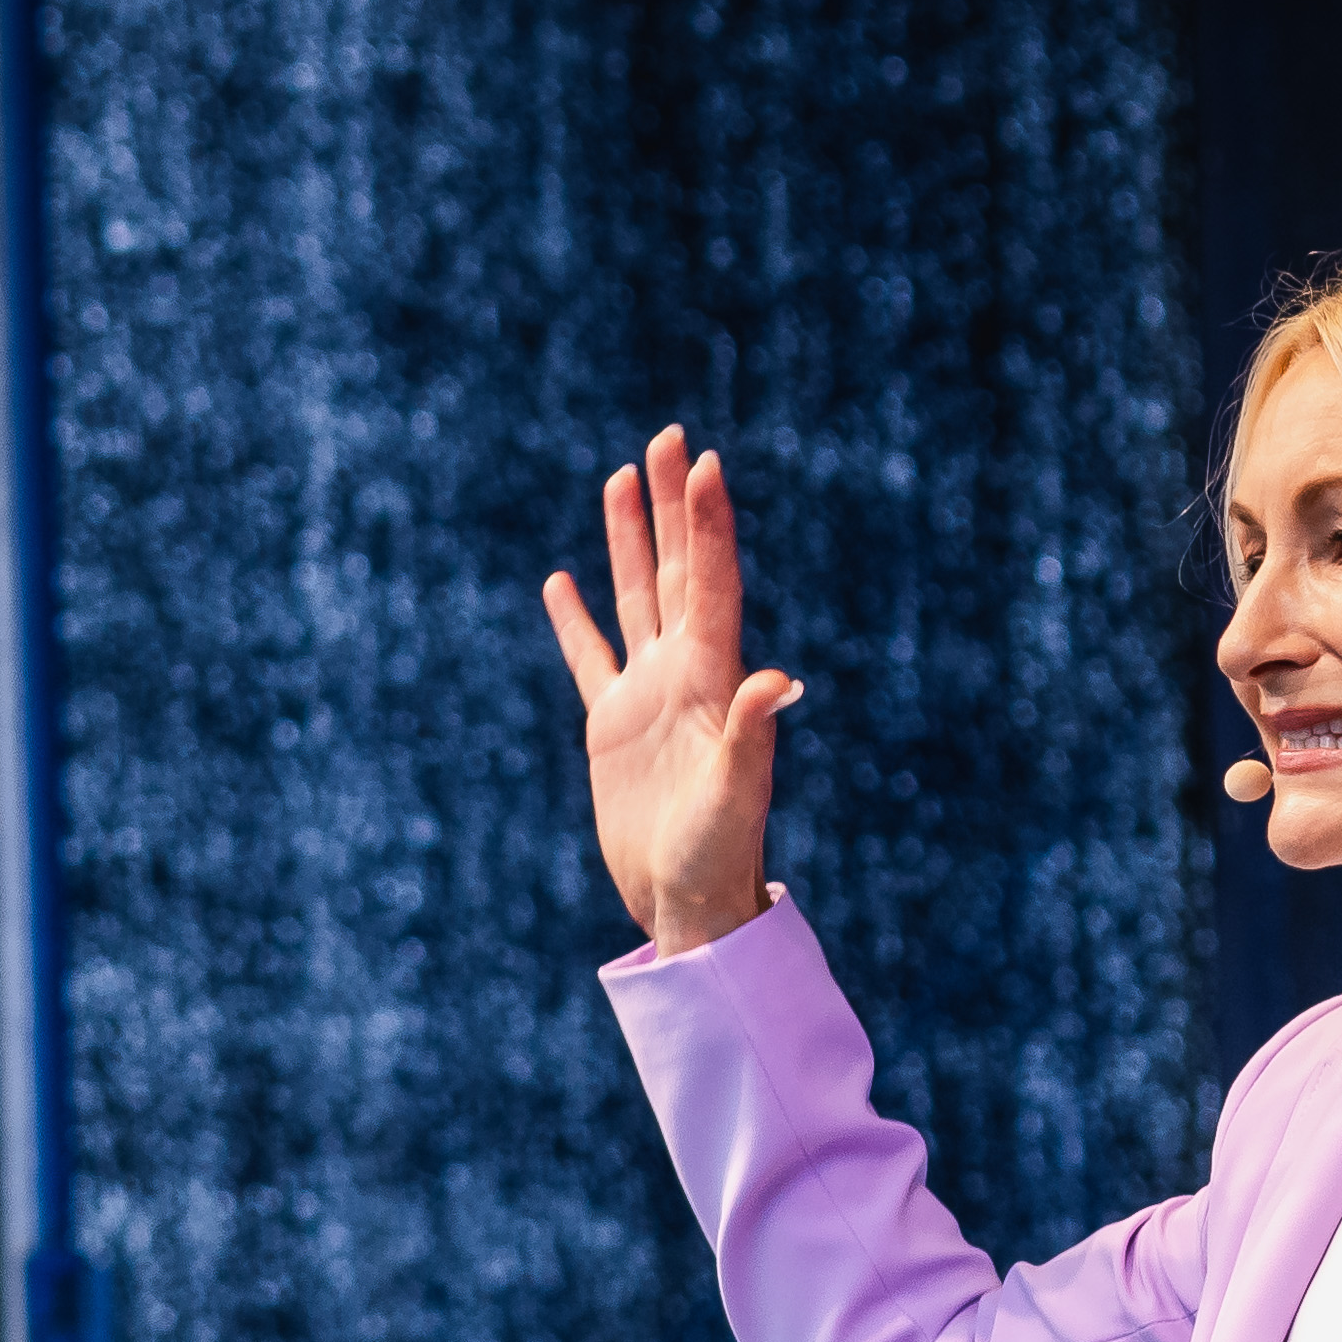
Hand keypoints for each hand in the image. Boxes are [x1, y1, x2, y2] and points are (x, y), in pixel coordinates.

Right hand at [539, 428, 805, 957]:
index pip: (713, 584)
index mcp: (715, 680)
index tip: (704, 462)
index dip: (708, 524)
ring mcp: (647, 696)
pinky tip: (562, 582)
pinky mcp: (613, 726)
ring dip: (628, 541)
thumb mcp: (735, 796)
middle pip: (677, 571)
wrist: (688, 903)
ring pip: (636, 599)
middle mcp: (684, 674)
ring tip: (621, 479)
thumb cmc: (718, 856)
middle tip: (668, 437)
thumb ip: (753, 734)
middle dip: (671, 505)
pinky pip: (591, 658)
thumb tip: (780, 681)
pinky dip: (576, 620)